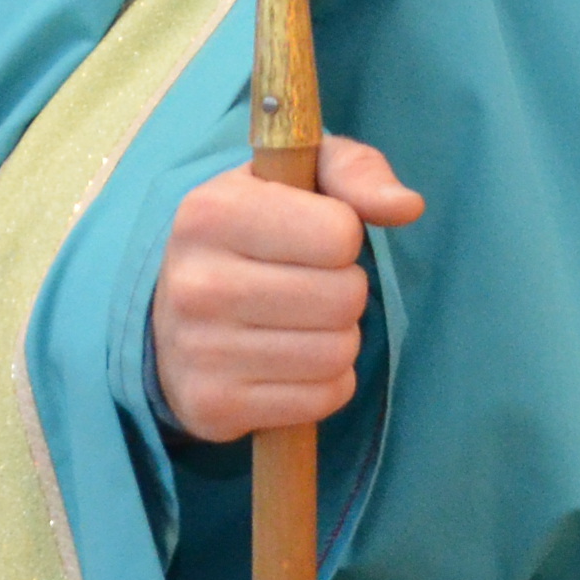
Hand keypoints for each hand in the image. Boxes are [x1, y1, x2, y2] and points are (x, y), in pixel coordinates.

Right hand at [151, 136, 421, 439]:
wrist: (173, 309)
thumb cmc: (257, 229)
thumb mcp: (303, 175)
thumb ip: (358, 172)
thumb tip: (406, 206)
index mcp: (212, 212)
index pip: (340, 235)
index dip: (344, 237)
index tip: (311, 236)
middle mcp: (194, 284)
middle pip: (345, 297)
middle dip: (345, 289)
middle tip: (308, 284)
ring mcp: (196, 352)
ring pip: (338, 352)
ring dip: (338, 338)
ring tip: (297, 322)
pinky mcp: (211, 406)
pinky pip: (324, 397)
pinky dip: (325, 382)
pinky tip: (287, 361)